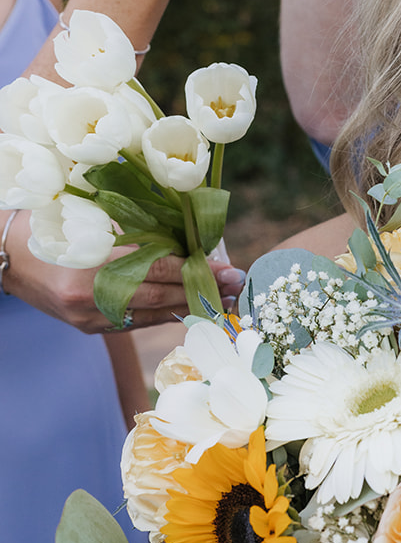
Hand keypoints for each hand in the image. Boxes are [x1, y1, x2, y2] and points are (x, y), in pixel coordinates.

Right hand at [2, 210, 245, 333]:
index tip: (226, 268)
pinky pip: (135, 322)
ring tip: (222, 299)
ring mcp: (87, 317)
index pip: (153, 268)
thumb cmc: (47, 224)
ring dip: (189, 307)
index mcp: (88, 263)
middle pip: (157, 297)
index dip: (193, 269)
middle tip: (235, 287)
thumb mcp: (87, 215)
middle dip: (200, 292)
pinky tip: (188, 307)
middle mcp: (88, 297)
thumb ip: (133, 225)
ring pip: (149, 315)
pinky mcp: (88, 327)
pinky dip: (163, 314)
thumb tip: (184, 231)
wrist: (3, 257)